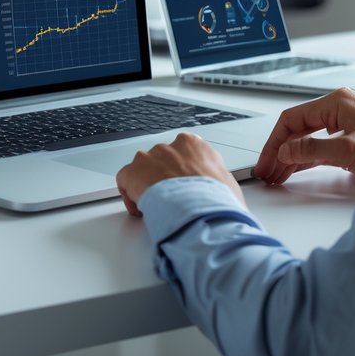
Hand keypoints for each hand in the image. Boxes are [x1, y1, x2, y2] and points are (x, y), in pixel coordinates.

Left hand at [116, 131, 245, 216]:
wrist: (201, 210)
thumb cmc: (217, 200)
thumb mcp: (228, 185)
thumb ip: (217, 179)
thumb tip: (218, 189)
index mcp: (194, 144)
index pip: (183, 150)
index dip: (181, 170)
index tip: (182, 184)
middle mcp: (170, 147)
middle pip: (162, 159)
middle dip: (163, 177)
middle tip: (169, 198)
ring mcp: (150, 157)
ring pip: (143, 168)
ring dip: (147, 183)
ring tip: (155, 205)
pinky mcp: (133, 172)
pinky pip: (126, 179)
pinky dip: (129, 194)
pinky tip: (140, 209)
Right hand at [255, 87, 354, 185]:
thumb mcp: (349, 149)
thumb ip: (313, 150)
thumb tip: (285, 151)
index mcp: (335, 103)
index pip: (293, 119)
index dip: (275, 142)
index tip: (267, 161)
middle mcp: (336, 110)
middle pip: (296, 129)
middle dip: (279, 151)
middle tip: (266, 171)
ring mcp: (341, 125)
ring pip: (304, 139)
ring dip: (288, 157)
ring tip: (274, 175)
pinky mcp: (346, 140)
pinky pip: (316, 148)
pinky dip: (302, 159)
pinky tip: (291, 170)